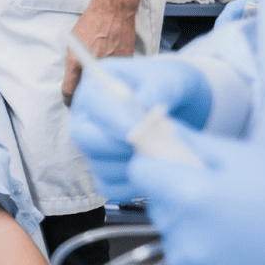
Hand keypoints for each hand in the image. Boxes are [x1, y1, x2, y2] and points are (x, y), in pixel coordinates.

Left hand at [62, 5, 137, 103]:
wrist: (113, 11)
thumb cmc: (91, 24)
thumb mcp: (74, 43)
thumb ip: (74, 64)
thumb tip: (75, 80)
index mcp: (75, 62)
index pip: (69, 91)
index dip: (69, 100)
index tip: (70, 103)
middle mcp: (92, 66)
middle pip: (88, 91)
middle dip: (87, 95)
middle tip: (87, 96)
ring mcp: (110, 65)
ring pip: (105, 86)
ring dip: (103, 86)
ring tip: (102, 81)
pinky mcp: (124, 63)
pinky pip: (119, 76)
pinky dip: (116, 76)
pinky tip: (115, 71)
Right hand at [70, 56, 212, 199]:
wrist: (180, 106)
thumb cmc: (168, 86)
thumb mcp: (169, 77)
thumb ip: (159, 86)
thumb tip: (146, 103)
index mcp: (95, 89)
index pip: (92, 105)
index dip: (112, 119)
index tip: (138, 129)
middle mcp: (87, 118)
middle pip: (85, 138)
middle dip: (118, 146)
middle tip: (149, 146)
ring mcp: (94, 147)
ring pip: (99, 166)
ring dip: (130, 167)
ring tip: (159, 156)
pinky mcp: (105, 169)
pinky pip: (110, 186)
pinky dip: (132, 186)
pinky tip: (154, 175)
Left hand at [128, 128, 264, 264]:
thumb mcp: (255, 158)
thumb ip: (197, 148)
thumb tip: (157, 135)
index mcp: (191, 195)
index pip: (143, 173)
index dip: (163, 166)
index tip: (184, 169)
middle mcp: (187, 241)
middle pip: (164, 213)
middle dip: (188, 204)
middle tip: (237, 204)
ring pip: (182, 251)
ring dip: (204, 243)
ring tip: (253, 238)